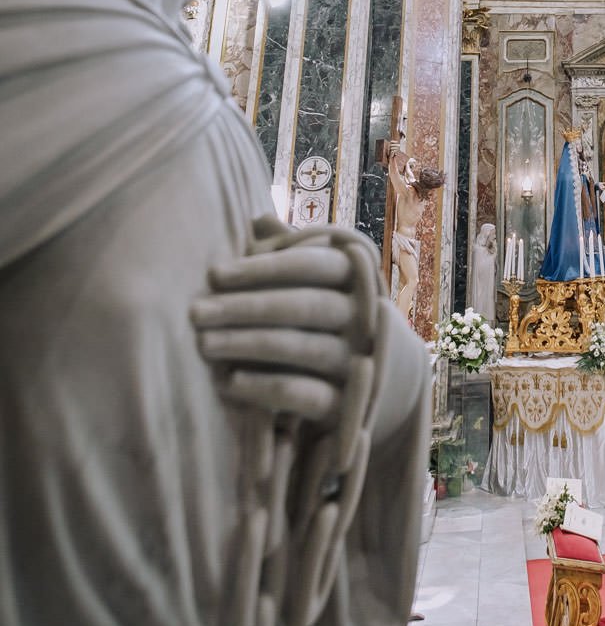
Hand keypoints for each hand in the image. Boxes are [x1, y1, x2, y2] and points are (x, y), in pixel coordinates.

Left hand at [191, 221, 360, 427]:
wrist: (389, 384)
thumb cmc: (338, 321)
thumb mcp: (328, 283)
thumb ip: (296, 252)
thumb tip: (257, 219)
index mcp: (359, 280)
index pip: (314, 264)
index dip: (265, 267)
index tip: (214, 274)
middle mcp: (365, 318)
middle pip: (305, 306)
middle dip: (246, 307)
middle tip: (195, 312)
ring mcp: (359, 362)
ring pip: (303, 349)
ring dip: (248, 344)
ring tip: (203, 344)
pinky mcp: (348, 405)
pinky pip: (306, 396)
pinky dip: (266, 389)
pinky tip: (230, 383)